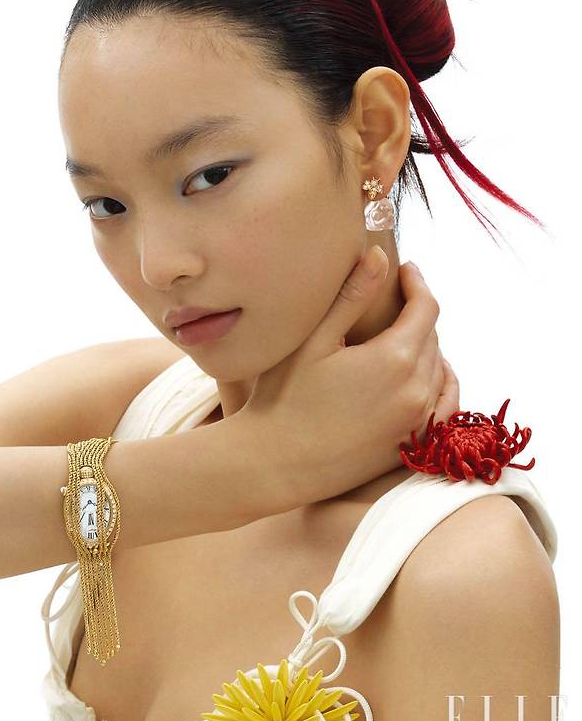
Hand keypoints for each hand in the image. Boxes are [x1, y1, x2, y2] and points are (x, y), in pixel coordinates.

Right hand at [238, 249, 460, 509]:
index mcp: (396, 359)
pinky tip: (426, 378)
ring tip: (405, 336)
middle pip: (433, 337)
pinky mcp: (413, 446)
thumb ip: (352, 296)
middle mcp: (418, 391)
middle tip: (395, 300)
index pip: (427, 307)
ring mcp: (420, 423)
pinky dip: (442, 385)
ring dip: (428, 347)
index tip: (406, 269)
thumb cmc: (284, 398)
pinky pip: (446, 406)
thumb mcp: (315, 340)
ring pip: (440, 369)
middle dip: (417, 313)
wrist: (274, 464)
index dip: (418, 283)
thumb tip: (381, 256)